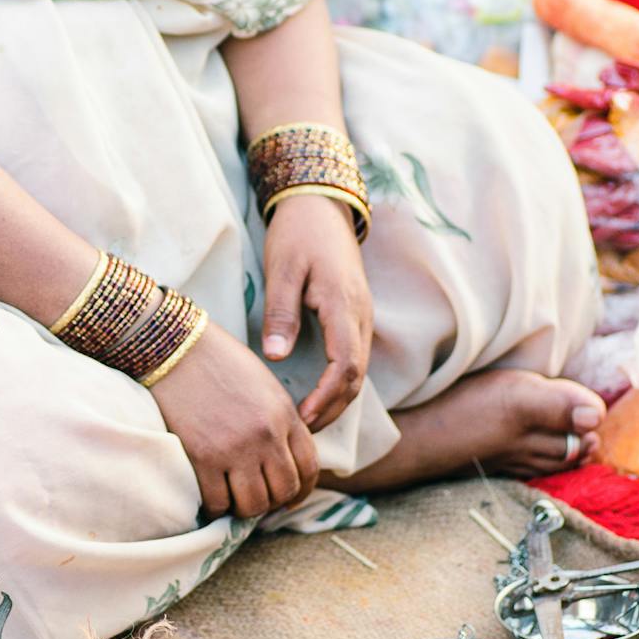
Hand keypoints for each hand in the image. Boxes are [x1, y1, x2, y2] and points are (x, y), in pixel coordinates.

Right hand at [149, 319, 318, 521]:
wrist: (176, 348)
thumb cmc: (219, 362)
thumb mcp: (265, 386)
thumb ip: (281, 422)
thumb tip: (284, 461)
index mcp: (284, 415)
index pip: (309, 468)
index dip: (302, 490)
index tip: (290, 498)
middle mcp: (265, 436)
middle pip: (283, 491)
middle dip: (274, 501)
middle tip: (258, 498)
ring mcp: (234, 449)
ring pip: (254, 504)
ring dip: (246, 508)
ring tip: (235, 499)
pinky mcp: (202, 458)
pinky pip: (218, 503)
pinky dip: (217, 507)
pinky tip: (213, 496)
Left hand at [260, 193, 373, 431]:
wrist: (321, 204)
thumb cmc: (298, 233)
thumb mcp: (282, 269)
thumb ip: (281, 313)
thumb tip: (276, 356)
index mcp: (344, 306)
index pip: (346, 367)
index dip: (326, 399)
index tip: (301, 419)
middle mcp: (361, 316)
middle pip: (357, 378)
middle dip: (332, 409)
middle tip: (301, 433)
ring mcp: (362, 317)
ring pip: (358, 371)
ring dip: (337, 401)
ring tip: (307, 422)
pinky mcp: (355, 316)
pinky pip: (354, 359)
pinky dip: (340, 384)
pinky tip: (318, 395)